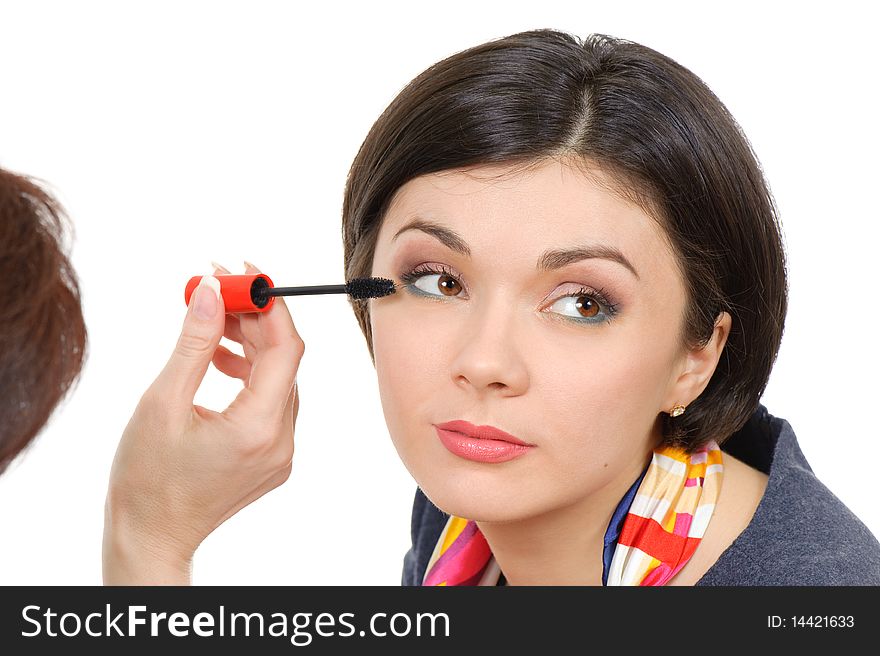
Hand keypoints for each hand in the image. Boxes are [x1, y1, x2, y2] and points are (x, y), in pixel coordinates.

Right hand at [103, 262, 303, 583]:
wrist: (151, 537)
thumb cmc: (146, 479)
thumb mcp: (163, 402)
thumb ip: (195, 343)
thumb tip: (213, 292)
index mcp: (258, 429)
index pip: (286, 348)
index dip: (269, 304)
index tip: (243, 273)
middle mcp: (281, 440)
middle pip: (284, 360)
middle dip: (255, 319)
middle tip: (220, 289)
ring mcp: (281, 452)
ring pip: (278, 379)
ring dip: (251, 345)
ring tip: (212, 323)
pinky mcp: (273, 457)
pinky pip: (271, 401)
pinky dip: (250, 374)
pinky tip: (218, 360)